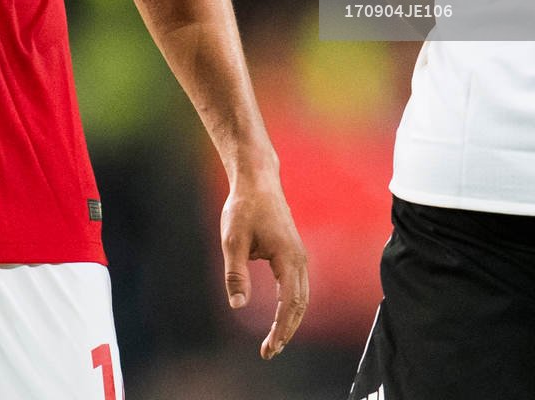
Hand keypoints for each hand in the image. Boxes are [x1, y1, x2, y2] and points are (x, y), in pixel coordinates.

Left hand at [221, 169, 309, 359]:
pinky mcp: (293, 254)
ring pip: (301, 297)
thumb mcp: (232, 241)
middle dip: (286, 331)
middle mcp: (299, 259)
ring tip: (274, 342)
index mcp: (288, 258)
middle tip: (269, 352)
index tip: (269, 348)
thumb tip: (238, 305)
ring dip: (290, 321)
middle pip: (300, 305)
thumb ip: (235, 273)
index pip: (289, 303)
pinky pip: (297, 287)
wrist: (257, 181)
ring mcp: (299, 256)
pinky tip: (279, 318)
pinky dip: (291, 307)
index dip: (280, 329)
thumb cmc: (244, 208)